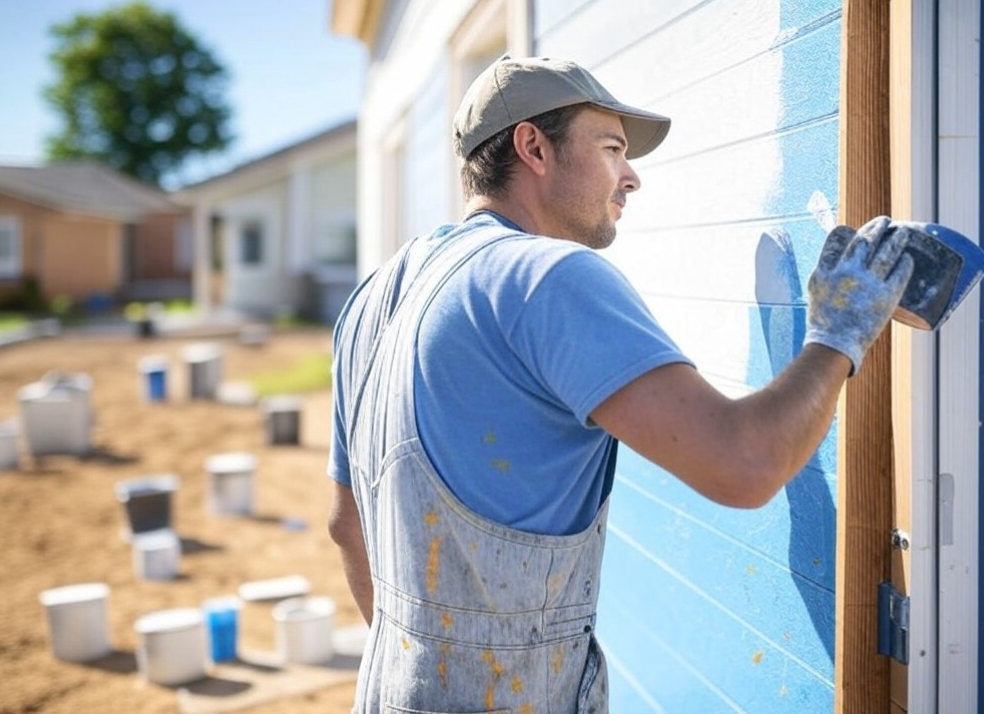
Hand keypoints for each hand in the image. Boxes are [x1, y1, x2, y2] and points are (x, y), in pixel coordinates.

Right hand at [804, 216, 913, 374]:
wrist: (833, 344)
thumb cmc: (823, 319)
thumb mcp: (815, 290)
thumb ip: (824, 271)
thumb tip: (833, 257)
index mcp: (828, 271)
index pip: (837, 241)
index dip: (847, 231)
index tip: (852, 227)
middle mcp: (847, 273)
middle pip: (866, 241)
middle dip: (877, 228)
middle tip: (885, 221)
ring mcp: (867, 284)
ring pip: (886, 253)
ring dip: (896, 240)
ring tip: (902, 232)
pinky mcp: (885, 296)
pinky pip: (899, 273)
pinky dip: (904, 263)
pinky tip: (907, 258)